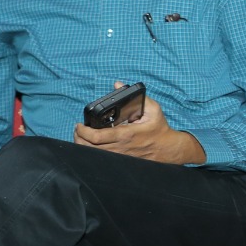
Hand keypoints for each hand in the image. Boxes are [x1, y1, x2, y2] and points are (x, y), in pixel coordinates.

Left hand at [74, 84, 204, 163]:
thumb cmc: (159, 128)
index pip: (97, 137)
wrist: (168, 148)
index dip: (83, 132)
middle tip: (77, 130)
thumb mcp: (153, 110)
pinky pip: (101, 158)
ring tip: (81, 136)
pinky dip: (92, 151)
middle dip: (78, 138)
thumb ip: (137, 97)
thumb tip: (117, 84)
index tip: (79, 125)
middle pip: (90, 148)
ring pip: (93, 154)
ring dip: (83, 145)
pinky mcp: (121, 160)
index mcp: (126, 135)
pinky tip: (91, 145)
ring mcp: (119, 156)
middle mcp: (120, 148)